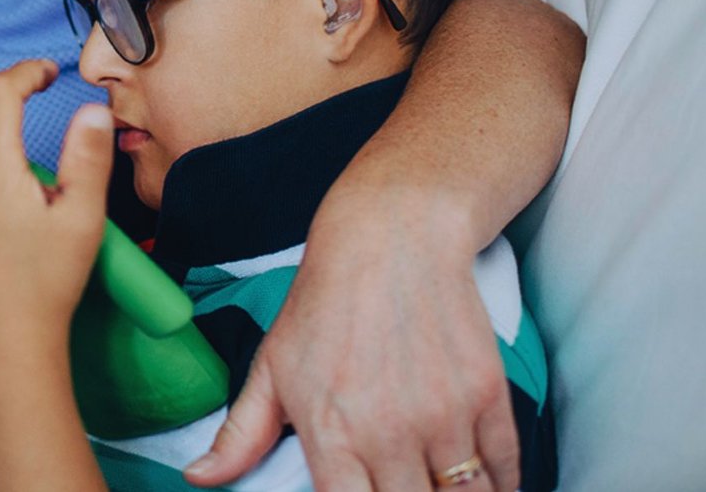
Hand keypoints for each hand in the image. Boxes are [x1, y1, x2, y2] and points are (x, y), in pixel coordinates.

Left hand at [185, 193, 517, 490]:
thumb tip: (200, 479)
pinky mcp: (487, 397)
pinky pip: (505, 471)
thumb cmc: (324, 302)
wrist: (391, 237)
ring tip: (432, 486)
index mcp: (330, 432)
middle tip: (393, 486)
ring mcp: (444, 417)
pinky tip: (479, 483)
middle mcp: (388, 433)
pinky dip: (497, 485)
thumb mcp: (271, 366)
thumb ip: (241, 434)